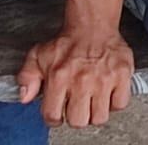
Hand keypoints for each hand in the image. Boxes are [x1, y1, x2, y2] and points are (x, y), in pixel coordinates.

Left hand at [17, 28, 135, 128]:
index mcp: (59, 78)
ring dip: (95, 113)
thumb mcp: (38, 56)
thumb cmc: (67, 43)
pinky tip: (107, 94)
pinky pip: (120, 104)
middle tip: (77, 106)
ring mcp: (104, 78)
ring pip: (100, 117)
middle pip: (78, 121)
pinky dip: (114, 103)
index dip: (54, 118)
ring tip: (92, 101)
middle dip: (76, 116)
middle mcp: (82, 80)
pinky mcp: (122, 74)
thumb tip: (25, 97)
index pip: (53, 116)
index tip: (59, 112)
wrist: (93, 25)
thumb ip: (26, 77)